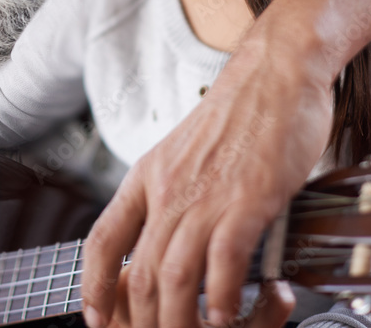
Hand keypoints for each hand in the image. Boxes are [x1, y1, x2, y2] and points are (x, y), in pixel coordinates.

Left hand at [81, 33, 333, 327]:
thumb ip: (178, 190)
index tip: (99, 318)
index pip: (102, 241)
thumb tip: (178, 234)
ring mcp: (206, 196)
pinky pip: (224, 265)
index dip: (93, 287)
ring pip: (174, 279)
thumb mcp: (189, 150)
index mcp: (149, 175)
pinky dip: (225, 301)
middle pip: (138, 275)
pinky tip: (233, 315)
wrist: (277, 68)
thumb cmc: (243, 110)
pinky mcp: (248, 199)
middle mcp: (169, 189)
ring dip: (183, 322)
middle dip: (145, 323)